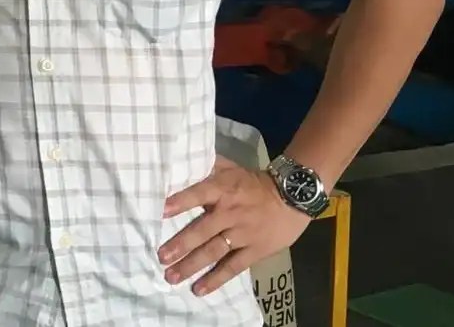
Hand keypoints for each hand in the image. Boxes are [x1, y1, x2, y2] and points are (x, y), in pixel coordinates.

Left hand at [158, 156, 311, 296]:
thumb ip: (208, 167)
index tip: (161, 211)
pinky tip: (199, 290)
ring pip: (214, 251)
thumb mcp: (232, 168)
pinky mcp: (254, 251)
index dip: (180, 202)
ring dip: (191, 265)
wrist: (293, 197)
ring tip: (172, 277)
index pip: (199, 194)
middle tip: (161, 257)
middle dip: (180, 244)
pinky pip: (233, 267)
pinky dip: (216, 279)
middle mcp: (230, 212)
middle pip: (202, 230)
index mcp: (223, 189)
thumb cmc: (254, 183)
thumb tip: (182, 163)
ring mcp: (242, 234)